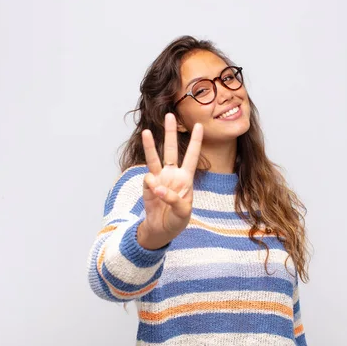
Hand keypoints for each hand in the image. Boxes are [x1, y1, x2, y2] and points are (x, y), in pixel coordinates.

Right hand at [138, 113, 202, 248]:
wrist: (161, 229)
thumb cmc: (177, 220)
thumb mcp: (183, 212)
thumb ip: (173, 198)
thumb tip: (157, 186)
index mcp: (186, 179)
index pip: (192, 156)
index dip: (195, 141)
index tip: (199, 125)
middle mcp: (172, 175)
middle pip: (171, 149)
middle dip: (170, 133)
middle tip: (170, 115)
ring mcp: (158, 179)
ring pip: (154, 157)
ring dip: (150, 145)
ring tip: (147, 131)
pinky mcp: (148, 186)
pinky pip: (147, 179)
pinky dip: (151, 185)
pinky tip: (155, 195)